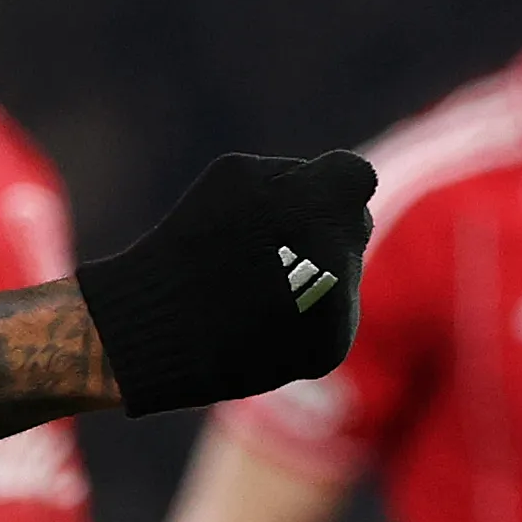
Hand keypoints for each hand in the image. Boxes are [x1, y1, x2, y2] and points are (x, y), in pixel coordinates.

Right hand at [73, 150, 377, 417]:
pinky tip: (265, 319)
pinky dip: (307, 314)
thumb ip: (295, 176)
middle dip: (321, 226)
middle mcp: (341, 253)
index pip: (355, 176)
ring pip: (345, 271)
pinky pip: (335, 314)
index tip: (305, 196)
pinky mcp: (333, 345)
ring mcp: (341, 304)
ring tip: (259, 286)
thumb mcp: (240, 178)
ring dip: (316, 270)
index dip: (329, 184)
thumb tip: (331, 192)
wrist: (167, 325)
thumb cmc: (195, 239)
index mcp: (320, 202)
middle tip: (271, 243)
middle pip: (352, 224)